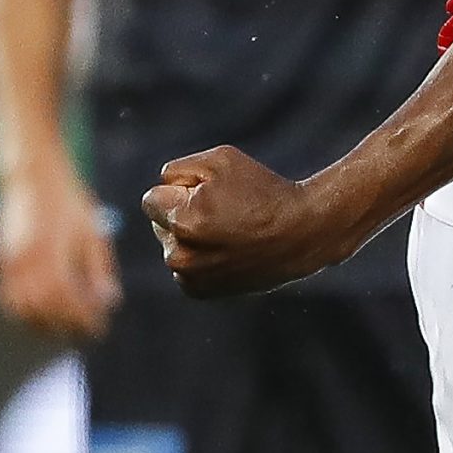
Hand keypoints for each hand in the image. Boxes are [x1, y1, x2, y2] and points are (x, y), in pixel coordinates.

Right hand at [0, 162, 119, 341]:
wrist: (31, 175)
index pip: (66, 301)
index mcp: (50, 254)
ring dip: (44, 326)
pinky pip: (10, 299)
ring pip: (22, 310)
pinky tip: (46, 315)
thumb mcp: (91, 232)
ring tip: (68, 327)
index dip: (83, 319)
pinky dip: (27, 314)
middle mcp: (24, 263)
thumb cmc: (68, 201)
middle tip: (88, 333)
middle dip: (66, 327)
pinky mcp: (1, 263)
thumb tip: (108, 303)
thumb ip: (99, 269)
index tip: (100, 328)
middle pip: (43, 311)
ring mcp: (8, 264)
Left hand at [142, 148, 357, 297]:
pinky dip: (199, 257)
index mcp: (182, 220)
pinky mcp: (199, 291)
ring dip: (189, 236)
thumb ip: (178, 170)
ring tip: (229, 230)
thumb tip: (162, 188)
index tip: (208, 192)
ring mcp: (190, 277)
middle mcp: (180, 255)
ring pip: (172, 246)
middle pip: (158, 224)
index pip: (151, 200)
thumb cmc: (264, 192)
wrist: (302, 233)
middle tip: (223, 211)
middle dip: (180, 214)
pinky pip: (184, 266)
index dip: (179, 190)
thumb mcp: (222, 160)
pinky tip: (228, 248)